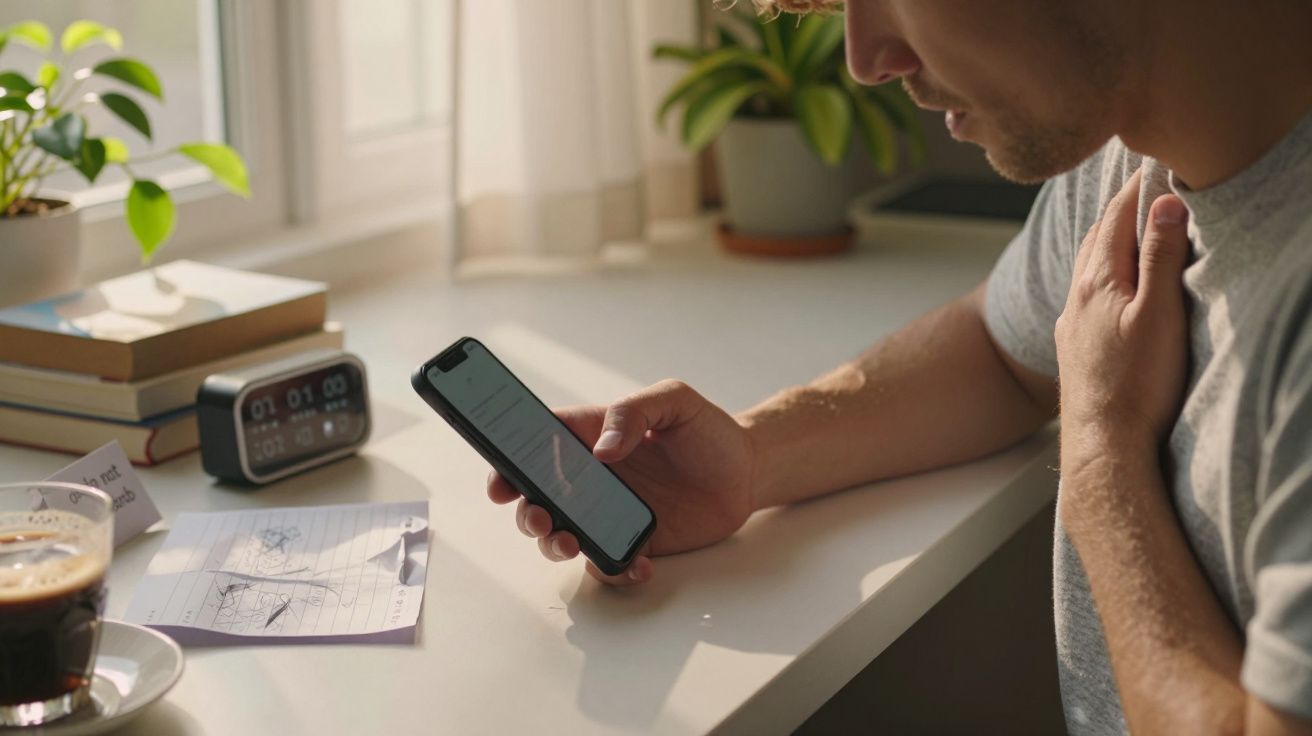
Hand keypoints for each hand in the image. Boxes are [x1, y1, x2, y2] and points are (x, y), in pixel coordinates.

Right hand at [486, 380, 757, 585]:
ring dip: (556, 544)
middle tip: (540, 517)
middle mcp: (592, 476)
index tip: (501, 482)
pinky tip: (638, 564)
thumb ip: (633, 412)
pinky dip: (614, 570)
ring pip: (563, 534)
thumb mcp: (675, 401)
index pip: (537, 444)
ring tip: (572, 543)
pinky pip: (609, 563)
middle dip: (527, 512)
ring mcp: (610, 512)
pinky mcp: (636, 541)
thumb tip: (602, 448)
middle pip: (538, 497)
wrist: (749, 471)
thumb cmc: (708, 429)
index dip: (508, 462)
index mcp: (591, 435)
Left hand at [1054, 169, 1190, 474]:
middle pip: (1094, 239)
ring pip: (1084, 268)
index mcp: (1096, 283)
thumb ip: (1161, 258)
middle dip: (1117, 210)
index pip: (1114, 219)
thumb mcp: (1159, 314)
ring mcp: (1070, 325)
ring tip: (1122, 226)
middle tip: (1139, 185)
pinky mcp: (1073, 350)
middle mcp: (1075, 299)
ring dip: (1104, 241)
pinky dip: (1097, 274)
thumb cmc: (1137, 384)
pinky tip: (1104, 287)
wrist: (1103, 446)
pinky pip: (1083, 296)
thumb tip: (1164, 202)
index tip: (1152, 164)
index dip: (1135, 189)